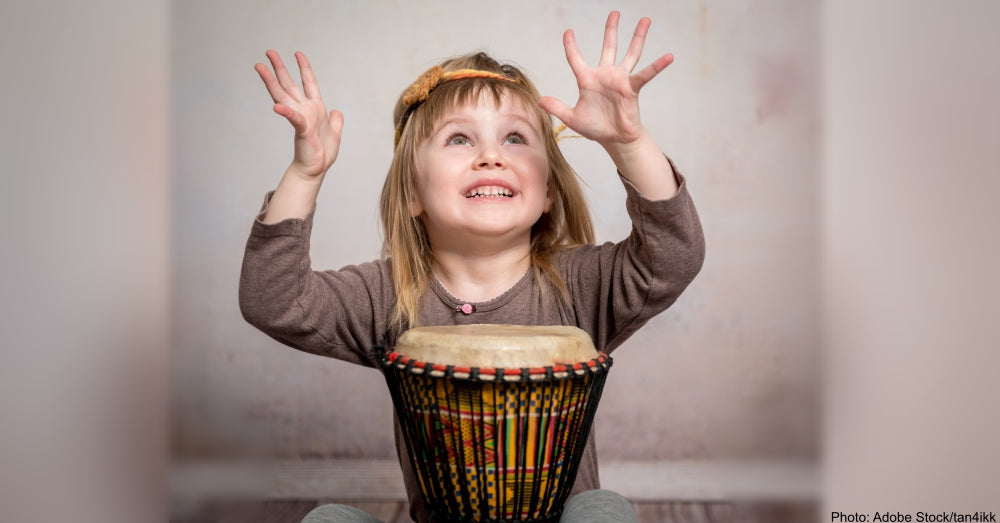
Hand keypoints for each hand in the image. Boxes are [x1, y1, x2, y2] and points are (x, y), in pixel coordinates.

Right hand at [255, 50, 342, 177]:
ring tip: (259, 67)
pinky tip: (277, 106)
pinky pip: (293, 118)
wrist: (316, 169)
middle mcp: (304, 110)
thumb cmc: (322, 153)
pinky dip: (286, 112)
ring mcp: (301, 118)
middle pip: (288, 84)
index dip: (304, 68)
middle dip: (279, 68)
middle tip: (269, 52)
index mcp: (314, 108)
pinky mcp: (302, 129)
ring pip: (283, 95)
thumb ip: (336, 120)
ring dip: (271, 81)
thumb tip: (337, 111)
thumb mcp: (335, 132)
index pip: (308, 82)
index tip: (298, 53)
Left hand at [539, 11, 672, 148]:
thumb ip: (557, 108)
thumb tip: (540, 101)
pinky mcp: (632, 88)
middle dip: (611, 29)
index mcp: (587, 79)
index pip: (575, 58)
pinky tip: (668, 56)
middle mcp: (604, 75)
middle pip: (608, 46)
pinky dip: (657, 66)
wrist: (614, 139)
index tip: (569, 32)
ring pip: (630, 53)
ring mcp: (620, 79)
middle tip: (615, 13)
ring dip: (638, 36)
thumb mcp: (572, 118)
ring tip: (645, 20)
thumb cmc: (595, 128)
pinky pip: (645, 74)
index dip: (571, 45)